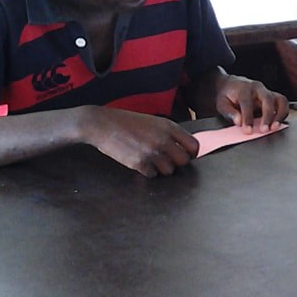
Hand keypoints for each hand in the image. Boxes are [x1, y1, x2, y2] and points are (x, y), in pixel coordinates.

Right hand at [82, 107, 199, 176]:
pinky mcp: (139, 163)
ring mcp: (151, 152)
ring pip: (169, 170)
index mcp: (169, 127)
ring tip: (151, 160)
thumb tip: (184, 148)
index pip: (194, 146)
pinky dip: (148, 171)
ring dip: (162, 168)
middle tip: (166, 159)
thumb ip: (169, 133)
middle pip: (184, 161)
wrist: (102, 124)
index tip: (186, 156)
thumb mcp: (153, 122)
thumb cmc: (127, 122)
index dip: (191, 153)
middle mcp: (163, 139)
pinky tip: (141, 163)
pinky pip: (153, 175)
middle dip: (176, 162)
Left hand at [215, 75, 293, 132]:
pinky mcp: (274, 97)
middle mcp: (258, 88)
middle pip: (268, 100)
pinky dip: (283, 114)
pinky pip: (283, 104)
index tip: (248, 131)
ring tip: (275, 128)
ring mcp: (268, 91)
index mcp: (244, 88)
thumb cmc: (227, 95)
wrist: (232, 85)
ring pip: (280, 100)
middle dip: (267, 116)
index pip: (248, 103)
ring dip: (280, 115)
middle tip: (264, 130)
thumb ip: (229, 112)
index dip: (248, 118)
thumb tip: (238, 121)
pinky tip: (277, 124)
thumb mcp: (222, 103)